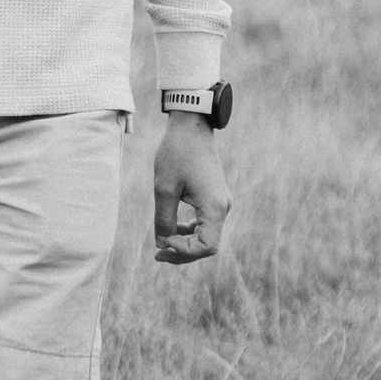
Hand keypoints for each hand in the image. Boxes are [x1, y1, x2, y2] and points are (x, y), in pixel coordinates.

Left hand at [153, 116, 229, 267]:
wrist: (191, 126)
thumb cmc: (176, 154)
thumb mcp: (164, 189)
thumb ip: (164, 220)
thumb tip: (163, 245)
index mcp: (214, 207)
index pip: (207, 247)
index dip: (184, 252)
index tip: (163, 242)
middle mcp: (223, 207)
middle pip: (207, 245)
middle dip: (182, 252)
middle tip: (157, 253)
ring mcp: (221, 202)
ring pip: (207, 235)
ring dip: (185, 242)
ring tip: (162, 242)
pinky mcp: (215, 197)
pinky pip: (206, 223)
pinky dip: (190, 230)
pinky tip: (173, 228)